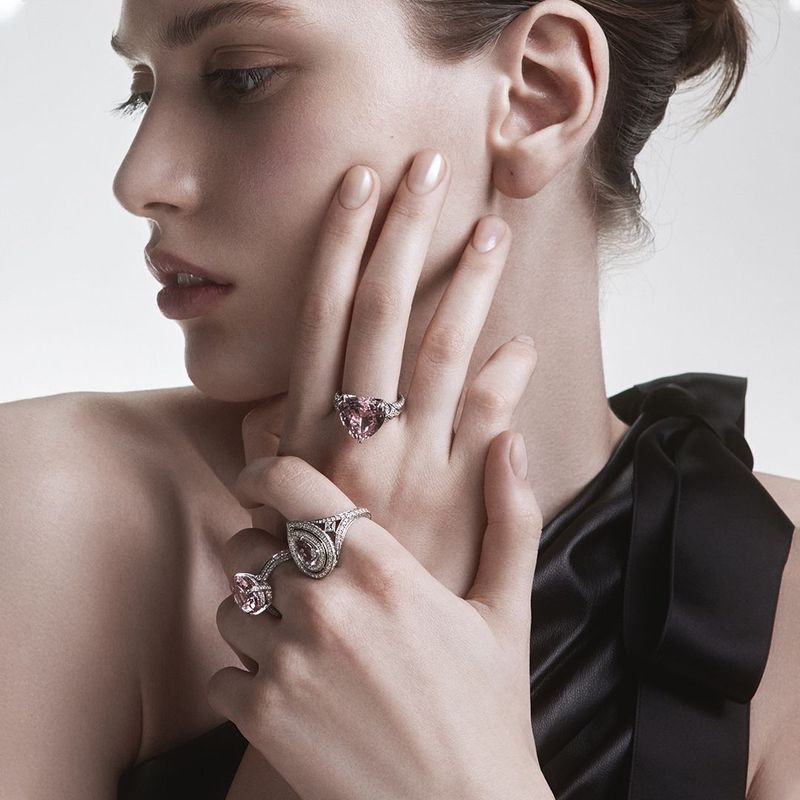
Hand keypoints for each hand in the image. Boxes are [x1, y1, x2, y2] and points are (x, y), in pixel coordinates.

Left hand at [208, 432, 554, 799]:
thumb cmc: (488, 710)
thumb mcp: (507, 609)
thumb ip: (510, 517)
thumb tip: (512, 441)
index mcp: (381, 567)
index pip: (293, 486)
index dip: (265, 472)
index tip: (260, 479)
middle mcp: (327, 604)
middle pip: (250, 542)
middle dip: (266, 552)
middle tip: (299, 578)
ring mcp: (289, 662)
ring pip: (231, 605)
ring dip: (255, 615)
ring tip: (301, 640)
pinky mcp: (263, 718)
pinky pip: (222, 672)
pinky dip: (246, 677)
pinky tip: (292, 693)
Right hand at [241, 148, 538, 597]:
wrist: (348, 659)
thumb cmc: (305, 580)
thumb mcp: (272, 509)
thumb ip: (268, 457)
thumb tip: (261, 415)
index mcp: (306, 431)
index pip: (320, 315)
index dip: (339, 244)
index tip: (359, 185)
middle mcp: (356, 436)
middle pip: (381, 312)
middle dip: (404, 235)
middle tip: (429, 170)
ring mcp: (413, 463)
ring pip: (445, 351)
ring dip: (468, 283)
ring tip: (492, 230)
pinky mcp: (458, 497)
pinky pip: (490, 422)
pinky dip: (508, 378)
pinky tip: (522, 343)